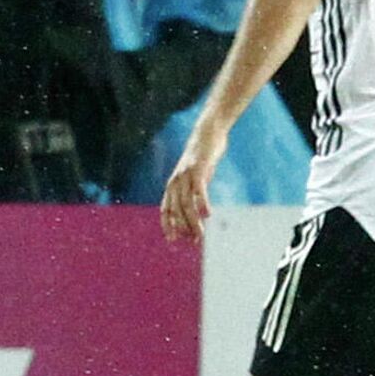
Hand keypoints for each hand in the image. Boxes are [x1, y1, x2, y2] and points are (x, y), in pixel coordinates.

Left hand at [160, 126, 226, 243]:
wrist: (207, 133)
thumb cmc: (203, 158)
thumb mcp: (196, 177)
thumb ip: (194, 192)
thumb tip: (199, 210)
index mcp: (172, 185)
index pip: (166, 210)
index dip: (168, 226)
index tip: (173, 241)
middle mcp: (176, 182)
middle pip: (177, 210)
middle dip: (184, 228)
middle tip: (194, 242)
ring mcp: (186, 176)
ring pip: (187, 204)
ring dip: (193, 221)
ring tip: (201, 235)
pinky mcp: (199, 170)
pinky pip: (199, 190)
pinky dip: (203, 203)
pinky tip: (208, 214)